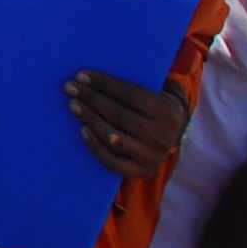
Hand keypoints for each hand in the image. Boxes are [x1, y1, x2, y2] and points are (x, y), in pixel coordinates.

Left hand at [69, 70, 190, 178]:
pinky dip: (95, 146)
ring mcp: (153, 157)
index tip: (81, 75)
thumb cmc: (157, 107)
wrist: (177, 136)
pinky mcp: (143, 172)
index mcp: (168, 111)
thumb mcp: (157, 92)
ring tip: (74, 105)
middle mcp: (162, 136)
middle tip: (70, 88)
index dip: (104, 84)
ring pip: (113, 137)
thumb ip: (136, 84)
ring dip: (90, 119)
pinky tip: (82, 130)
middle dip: (91, 99)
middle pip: (119, 115)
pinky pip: (112, 161)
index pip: (130, 94)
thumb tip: (97, 75)